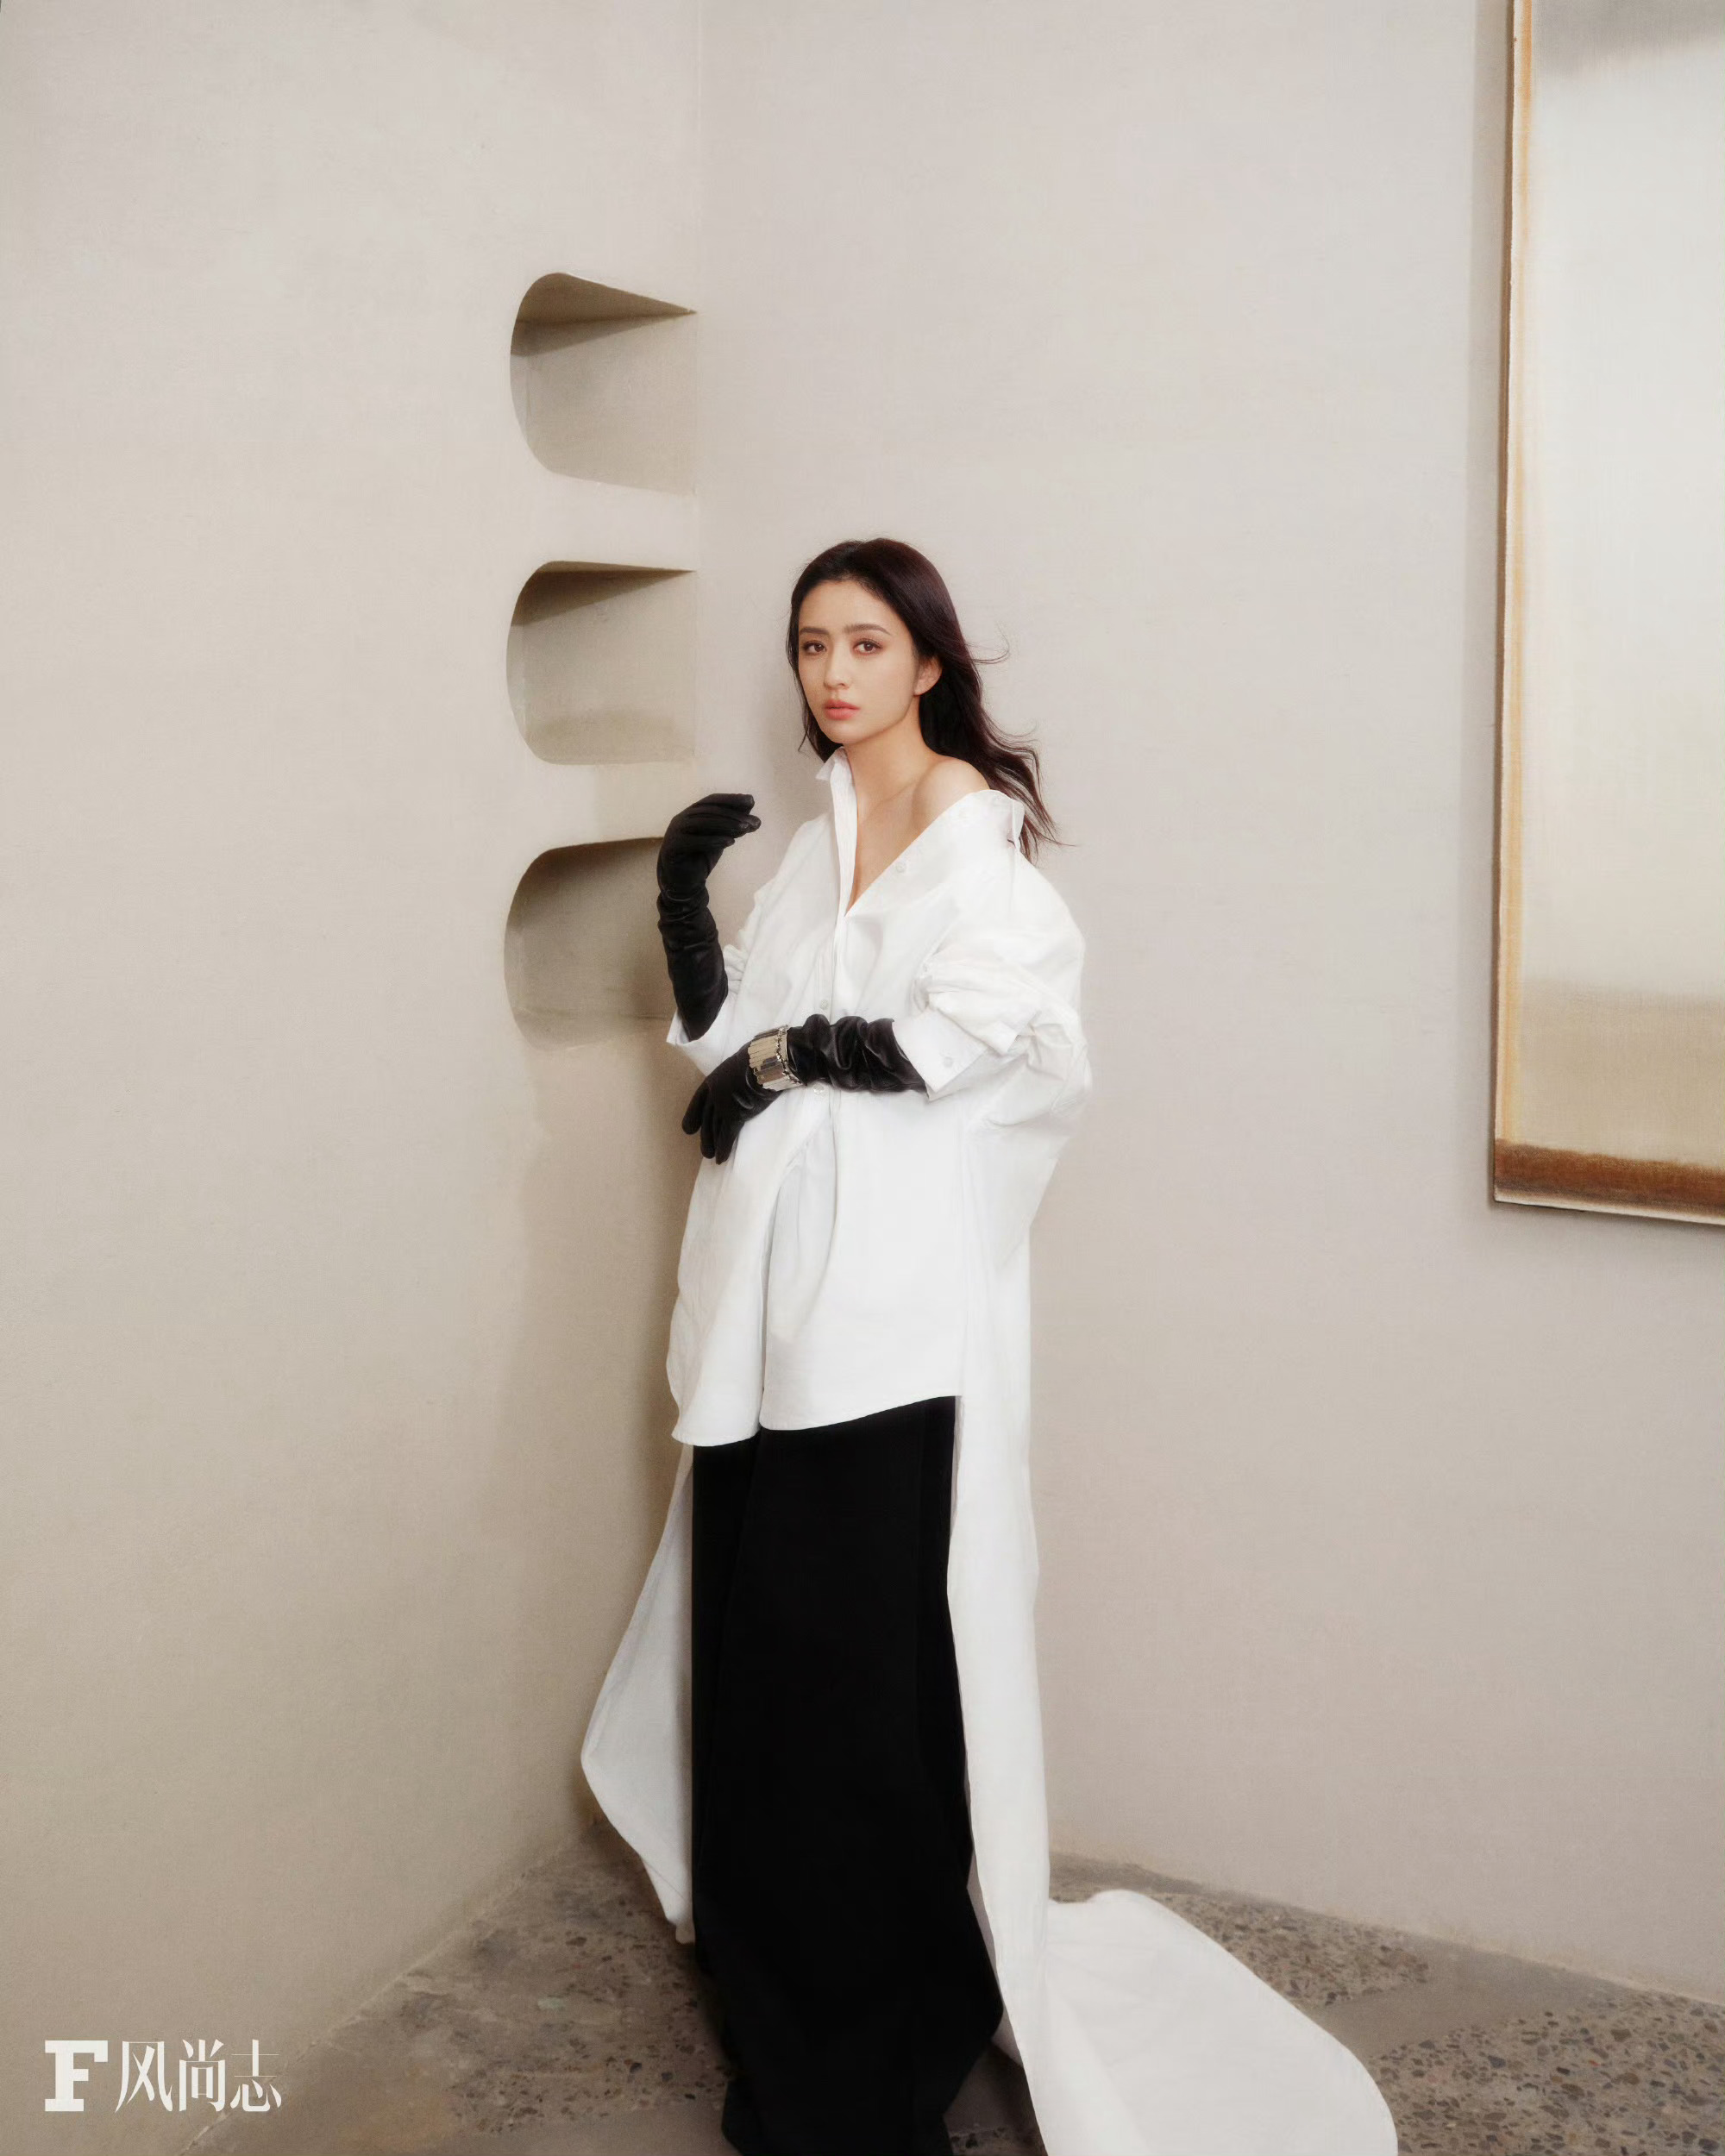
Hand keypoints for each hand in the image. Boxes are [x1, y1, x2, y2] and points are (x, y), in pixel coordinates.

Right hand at [658, 793, 760, 906]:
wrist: (684, 882)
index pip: (712, 800)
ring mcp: (676, 832)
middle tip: (753, 822)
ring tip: (745, 830)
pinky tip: (730, 842)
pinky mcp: (674, 847)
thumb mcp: (720, 838)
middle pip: (710, 812)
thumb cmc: (702, 856)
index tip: (751, 801)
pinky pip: (694, 842)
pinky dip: (713, 840)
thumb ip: (731, 823)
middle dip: (733, 816)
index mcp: (692, 813)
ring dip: (726, 825)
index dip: (731, 799)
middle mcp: (682, 818)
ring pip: (702, 823)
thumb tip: (750, 805)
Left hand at [681, 1043, 778, 1162]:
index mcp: (713, 1079)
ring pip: (714, 1129)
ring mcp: (723, 1105)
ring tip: (712, 1156)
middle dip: (705, 1136)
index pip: (697, 1101)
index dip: (692, 1116)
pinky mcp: (735, 1115)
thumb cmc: (758, 1058)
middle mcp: (714, 1094)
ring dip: (712, 1145)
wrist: (766, 1061)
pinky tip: (721, 1159)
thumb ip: (736, 1075)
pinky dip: (723, 1149)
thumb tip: (745, 1076)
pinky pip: (726, 1136)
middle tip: (704, 1151)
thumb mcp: (740, 1064)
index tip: (688, 1129)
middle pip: (706, 1118)